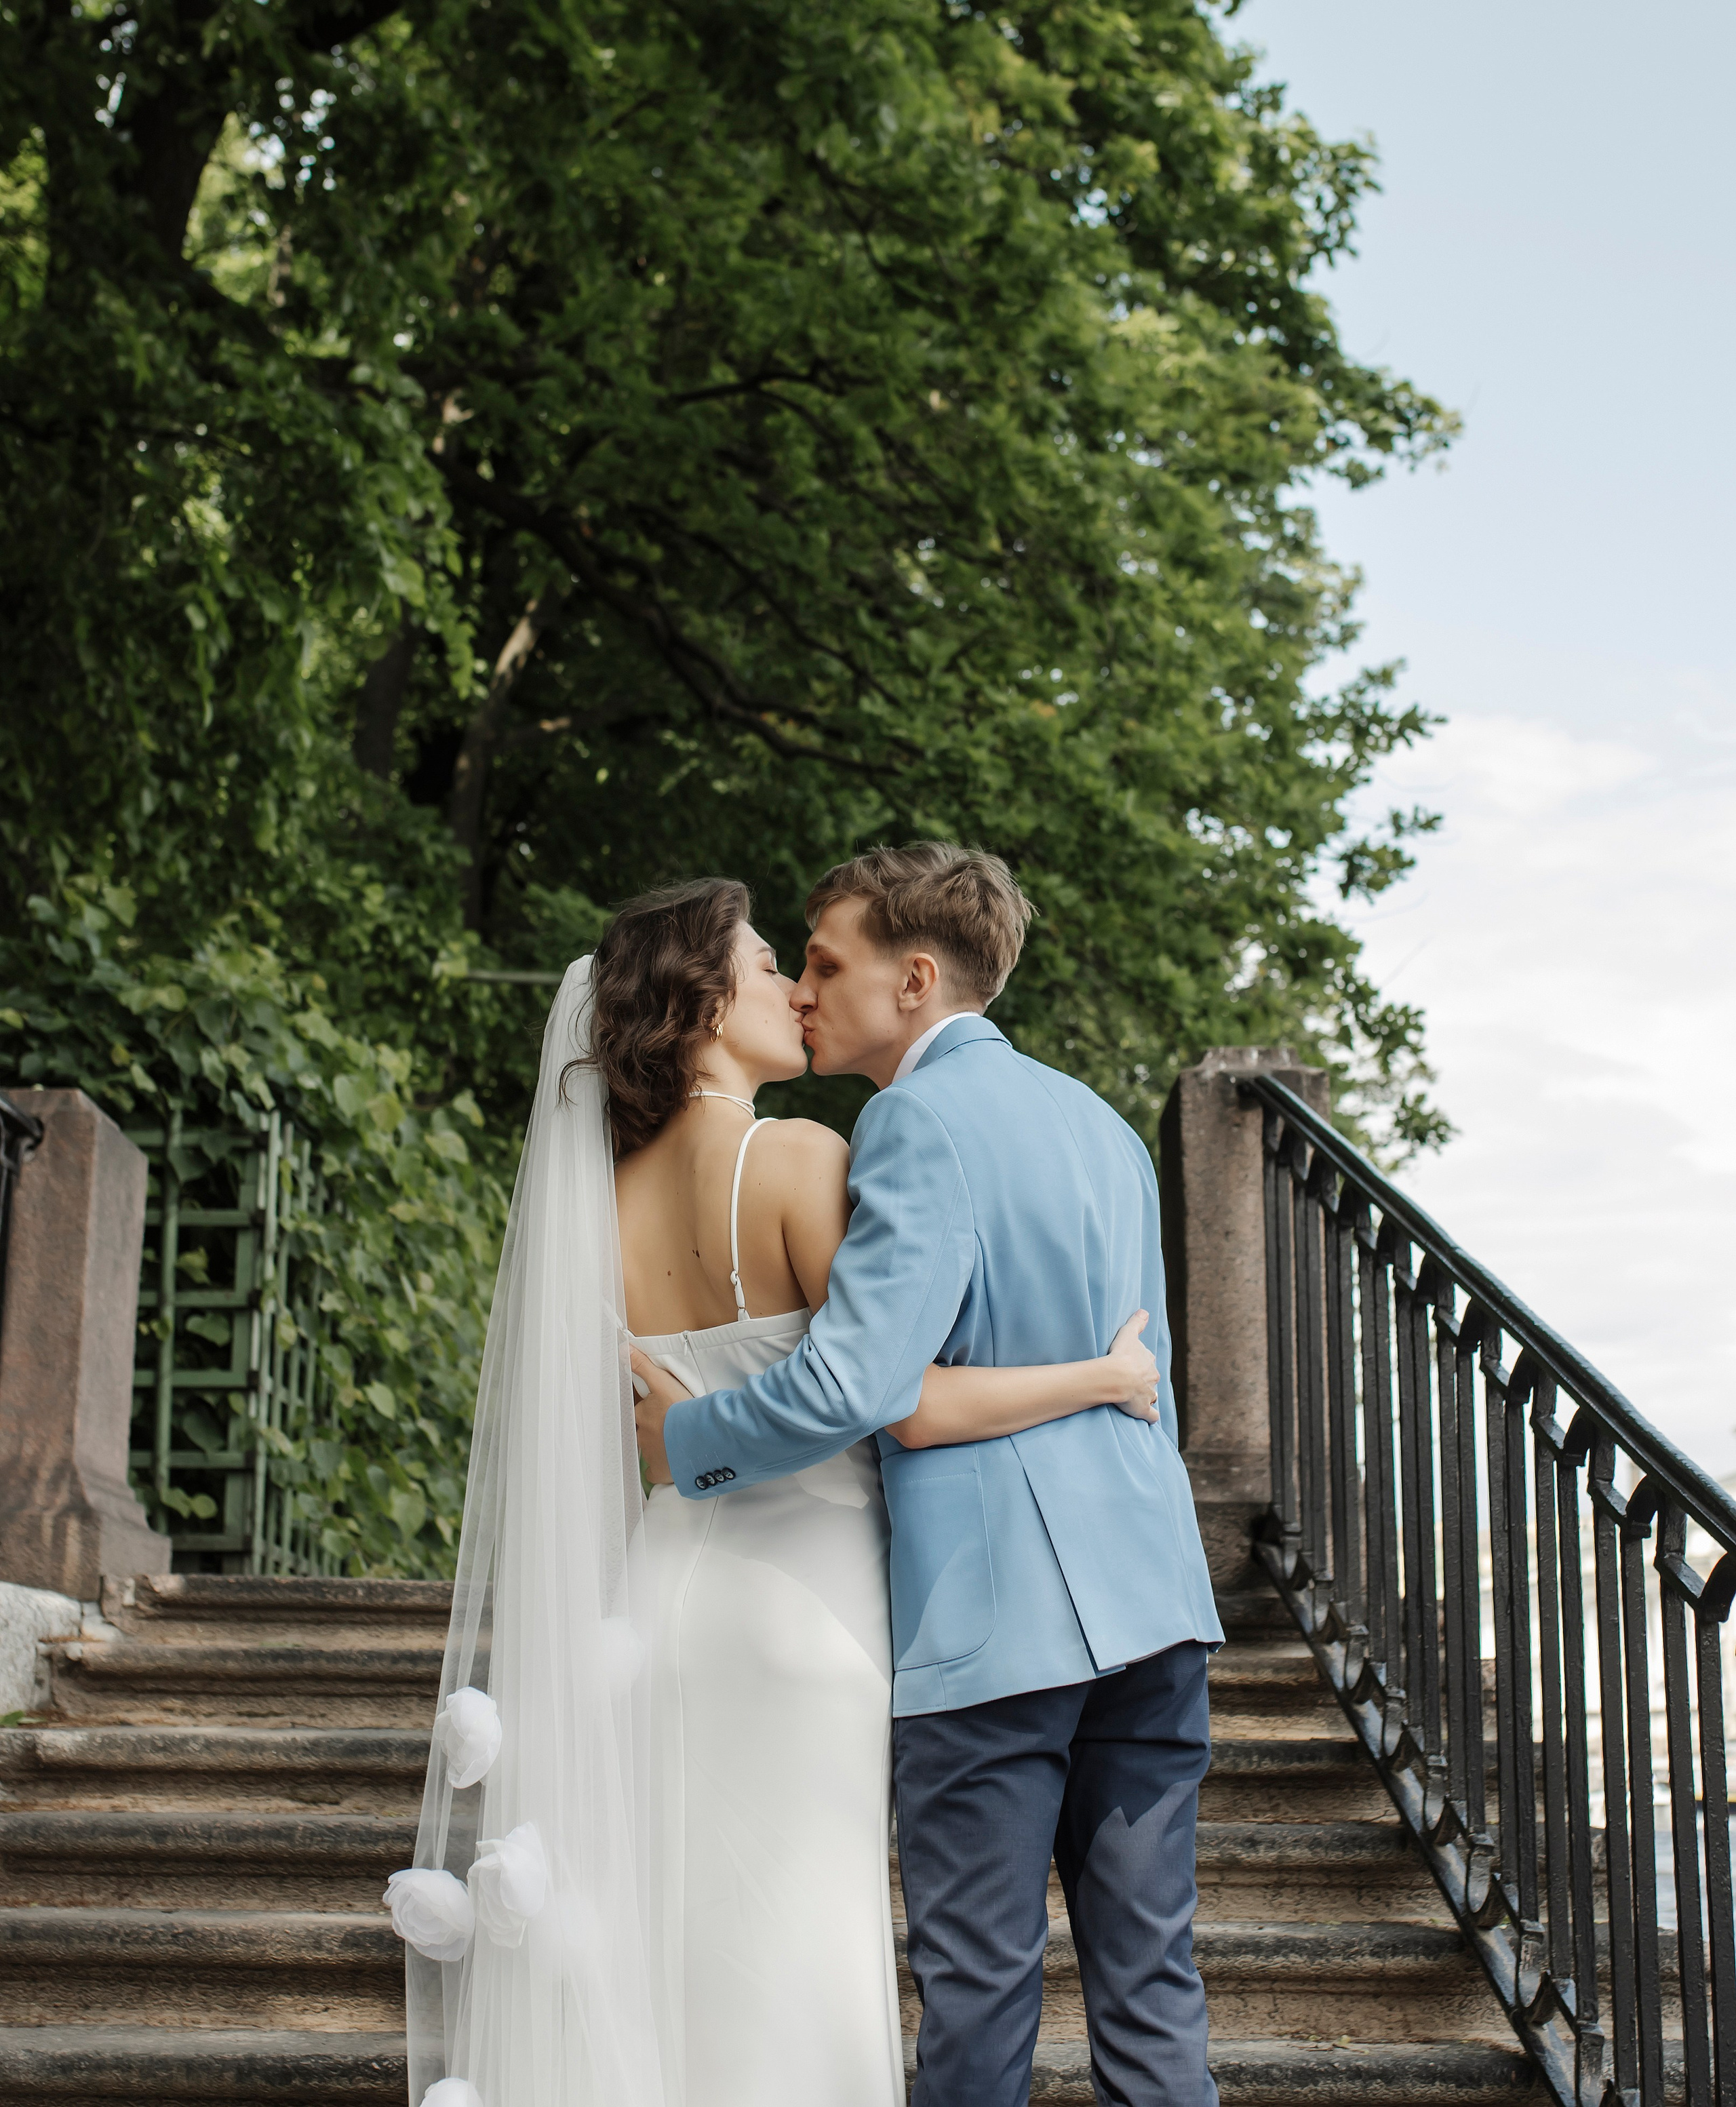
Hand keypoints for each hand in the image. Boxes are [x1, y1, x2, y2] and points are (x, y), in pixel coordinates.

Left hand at [630, 1348, 689, 1485]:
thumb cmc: (682, 1409)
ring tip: (676, 1444)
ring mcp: (649, 1455)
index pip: (640, 1413)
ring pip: (650, 1451)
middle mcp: (641, 1436)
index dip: (650, 1412)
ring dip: (660, 1448)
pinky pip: (654, 1473)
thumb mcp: (662, 1382)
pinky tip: (671, 1464)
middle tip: (671, 1428)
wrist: (698, 1437)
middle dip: (656, 1430)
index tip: (661, 1413)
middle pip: (645, 1432)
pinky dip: (661, 1470)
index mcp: (641, 1415)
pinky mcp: (659, 1472)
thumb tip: (622, 1349)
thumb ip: (642, 1366)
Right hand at [1102, 1311, 1159, 1421]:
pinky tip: (1147, 1418)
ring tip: (1136, 1399)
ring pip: (1151, 1396)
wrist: (1117, 1376)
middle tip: (1131, 1382)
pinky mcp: (1143, 1410)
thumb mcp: (1128, 1333)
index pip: (1148, 1363)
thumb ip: (1137, 1322)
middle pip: (1151, 1380)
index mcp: (1149, 1362)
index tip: (1133, 1367)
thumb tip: (1144, 1311)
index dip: (1141, 1365)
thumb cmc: (1121, 1354)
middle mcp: (1152, 1378)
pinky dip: (1150, 1417)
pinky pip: (1151, 1416)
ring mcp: (1149, 1395)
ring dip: (1146, 1397)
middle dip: (1145, 1382)